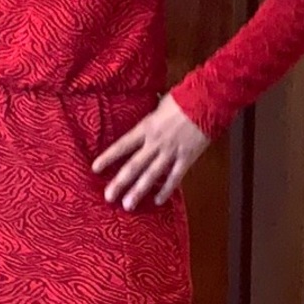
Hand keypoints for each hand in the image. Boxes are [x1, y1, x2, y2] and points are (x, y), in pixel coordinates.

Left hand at [92, 94, 208, 209]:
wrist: (208, 101)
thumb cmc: (183, 98)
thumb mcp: (160, 105)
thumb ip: (150, 118)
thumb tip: (143, 121)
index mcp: (146, 127)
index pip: (122, 145)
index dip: (108, 157)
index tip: (95, 169)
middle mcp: (155, 142)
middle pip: (134, 165)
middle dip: (120, 182)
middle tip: (109, 197)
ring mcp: (171, 151)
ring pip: (151, 175)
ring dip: (139, 191)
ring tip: (128, 205)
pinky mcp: (186, 158)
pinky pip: (174, 177)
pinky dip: (166, 190)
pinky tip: (157, 201)